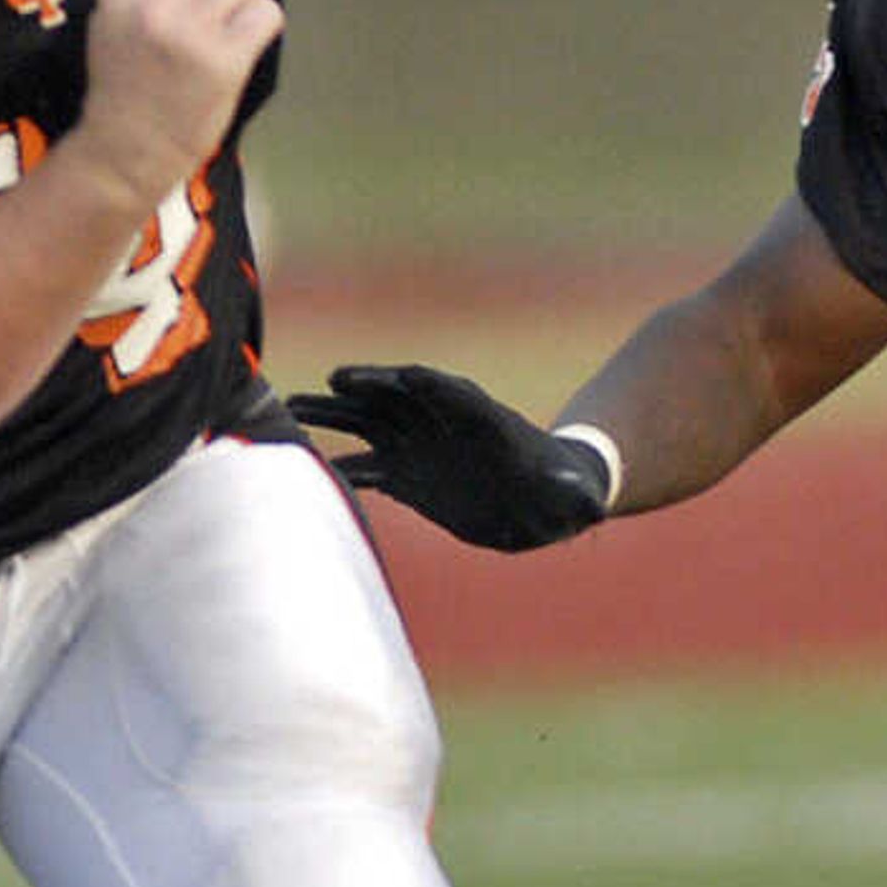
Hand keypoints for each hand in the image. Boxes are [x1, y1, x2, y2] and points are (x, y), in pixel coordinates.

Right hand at [78, 0, 280, 201]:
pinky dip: (264, 21)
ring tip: (230, 22)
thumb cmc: (123, 87)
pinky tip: (248, 38)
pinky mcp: (225, 62)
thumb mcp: (110, 22)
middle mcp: (154, 6)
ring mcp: (191, 34)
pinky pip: (265, 13)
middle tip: (212, 3)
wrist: (126, 150)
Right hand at [294, 364, 614, 550]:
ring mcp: (418, 447)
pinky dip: (336, 469)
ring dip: (331, 416)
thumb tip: (598, 508)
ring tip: (288, 408)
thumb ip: (580, 500)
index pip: (449, 391)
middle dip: (367, 387)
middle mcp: (442, 424)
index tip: (399, 377)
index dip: (425, 384)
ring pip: (366, 423)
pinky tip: (303, 472)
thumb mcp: (576, 498)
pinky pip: (363, 467)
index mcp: (483, 417)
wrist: (542, 505)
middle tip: (331, 381)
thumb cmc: (562, 494)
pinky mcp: (404, 476)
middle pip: (398, 396)